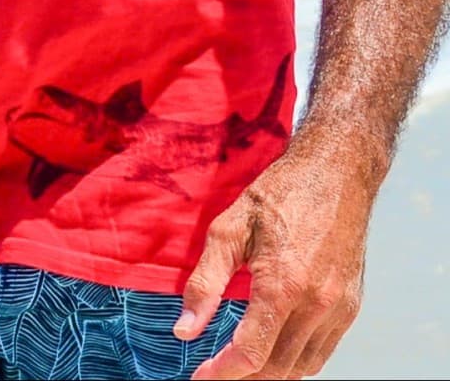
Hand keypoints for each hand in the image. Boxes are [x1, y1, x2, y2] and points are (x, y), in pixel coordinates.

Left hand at [177, 128, 375, 378]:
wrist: (335, 174)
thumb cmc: (276, 196)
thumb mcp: (228, 230)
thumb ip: (204, 284)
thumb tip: (184, 331)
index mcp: (283, 286)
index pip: (251, 352)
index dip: (222, 373)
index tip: (198, 379)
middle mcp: (316, 305)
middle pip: (278, 367)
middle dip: (244, 378)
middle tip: (214, 374)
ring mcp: (339, 309)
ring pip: (303, 365)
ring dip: (271, 373)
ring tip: (239, 367)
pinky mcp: (351, 307)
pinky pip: (323, 350)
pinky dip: (297, 361)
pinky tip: (274, 351)